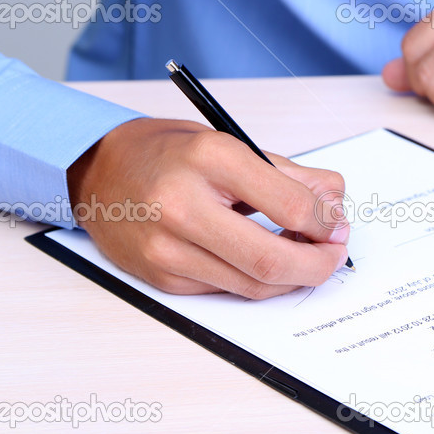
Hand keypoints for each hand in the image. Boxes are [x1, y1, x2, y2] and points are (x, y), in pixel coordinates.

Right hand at [67, 118, 349, 298]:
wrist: (97, 172)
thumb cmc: (167, 153)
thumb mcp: (230, 143)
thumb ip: (289, 174)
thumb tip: (335, 201)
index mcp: (209, 159)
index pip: (291, 206)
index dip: (327, 222)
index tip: (337, 222)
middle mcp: (182, 207)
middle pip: (272, 260)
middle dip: (318, 264)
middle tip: (335, 253)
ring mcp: (167, 249)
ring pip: (254, 285)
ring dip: (294, 276)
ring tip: (307, 254)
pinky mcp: (162, 278)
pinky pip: (228, 290)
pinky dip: (259, 281)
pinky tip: (269, 261)